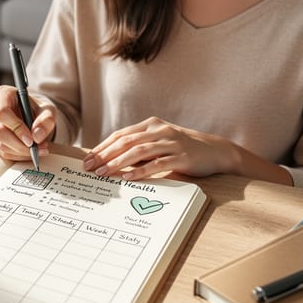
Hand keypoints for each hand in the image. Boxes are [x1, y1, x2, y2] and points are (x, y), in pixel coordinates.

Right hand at [0, 85, 55, 161]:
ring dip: (20, 152)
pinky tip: (28, 151)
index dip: (16, 128)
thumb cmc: (37, 108)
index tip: (31, 140)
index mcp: (3, 94)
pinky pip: (0, 151)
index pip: (2, 113)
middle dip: (20, 145)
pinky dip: (16, 155)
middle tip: (36, 148)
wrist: (31, 112)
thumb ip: (46, 120)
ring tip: (37, 149)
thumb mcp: (48, 109)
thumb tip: (37, 136)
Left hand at [82, 117, 238, 180]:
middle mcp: (160, 131)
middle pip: (126, 141)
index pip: (121, 135)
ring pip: (139, 151)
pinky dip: (141, 171)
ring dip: (118, 162)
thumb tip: (112, 162)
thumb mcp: (159, 144)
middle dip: (105, 155)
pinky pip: (157, 163)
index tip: (88, 159)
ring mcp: (171, 142)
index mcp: (151, 125)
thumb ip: (140, 149)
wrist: (215, 151)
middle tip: (90, 167)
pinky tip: (129, 178)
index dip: (103, 147)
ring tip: (104, 173)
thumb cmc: (182, 150)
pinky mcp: (181, 156)